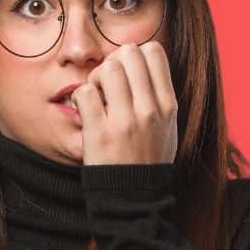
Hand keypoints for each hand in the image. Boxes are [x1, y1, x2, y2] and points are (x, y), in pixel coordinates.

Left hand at [71, 40, 178, 165]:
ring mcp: (124, 121)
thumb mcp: (168, 127)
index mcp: (167, 105)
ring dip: (96, 77)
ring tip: (97, 96)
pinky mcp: (99, 132)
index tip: (128, 73)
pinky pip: (85, 91)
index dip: (135, 55)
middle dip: (114, 62)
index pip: (154, 51)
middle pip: (128, 52)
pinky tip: (86, 111)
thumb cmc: (148, 160)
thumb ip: (160, 95)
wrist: (133, 198)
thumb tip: (146, 60)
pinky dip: (81, 97)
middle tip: (108, 84)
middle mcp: (149, 110)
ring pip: (107, 67)